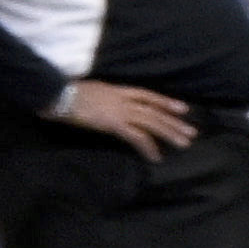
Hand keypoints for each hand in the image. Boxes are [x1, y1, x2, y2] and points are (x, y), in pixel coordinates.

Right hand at [57, 78, 199, 152]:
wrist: (57, 95)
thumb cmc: (66, 94)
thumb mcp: (90, 91)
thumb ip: (103, 97)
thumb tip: (106, 105)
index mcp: (117, 90)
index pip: (147, 95)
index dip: (165, 102)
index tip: (182, 108)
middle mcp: (122, 99)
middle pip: (154, 111)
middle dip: (174, 122)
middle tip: (191, 133)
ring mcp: (119, 111)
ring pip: (151, 122)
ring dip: (169, 133)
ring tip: (184, 144)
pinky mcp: (113, 124)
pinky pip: (136, 137)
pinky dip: (148, 147)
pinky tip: (155, 157)